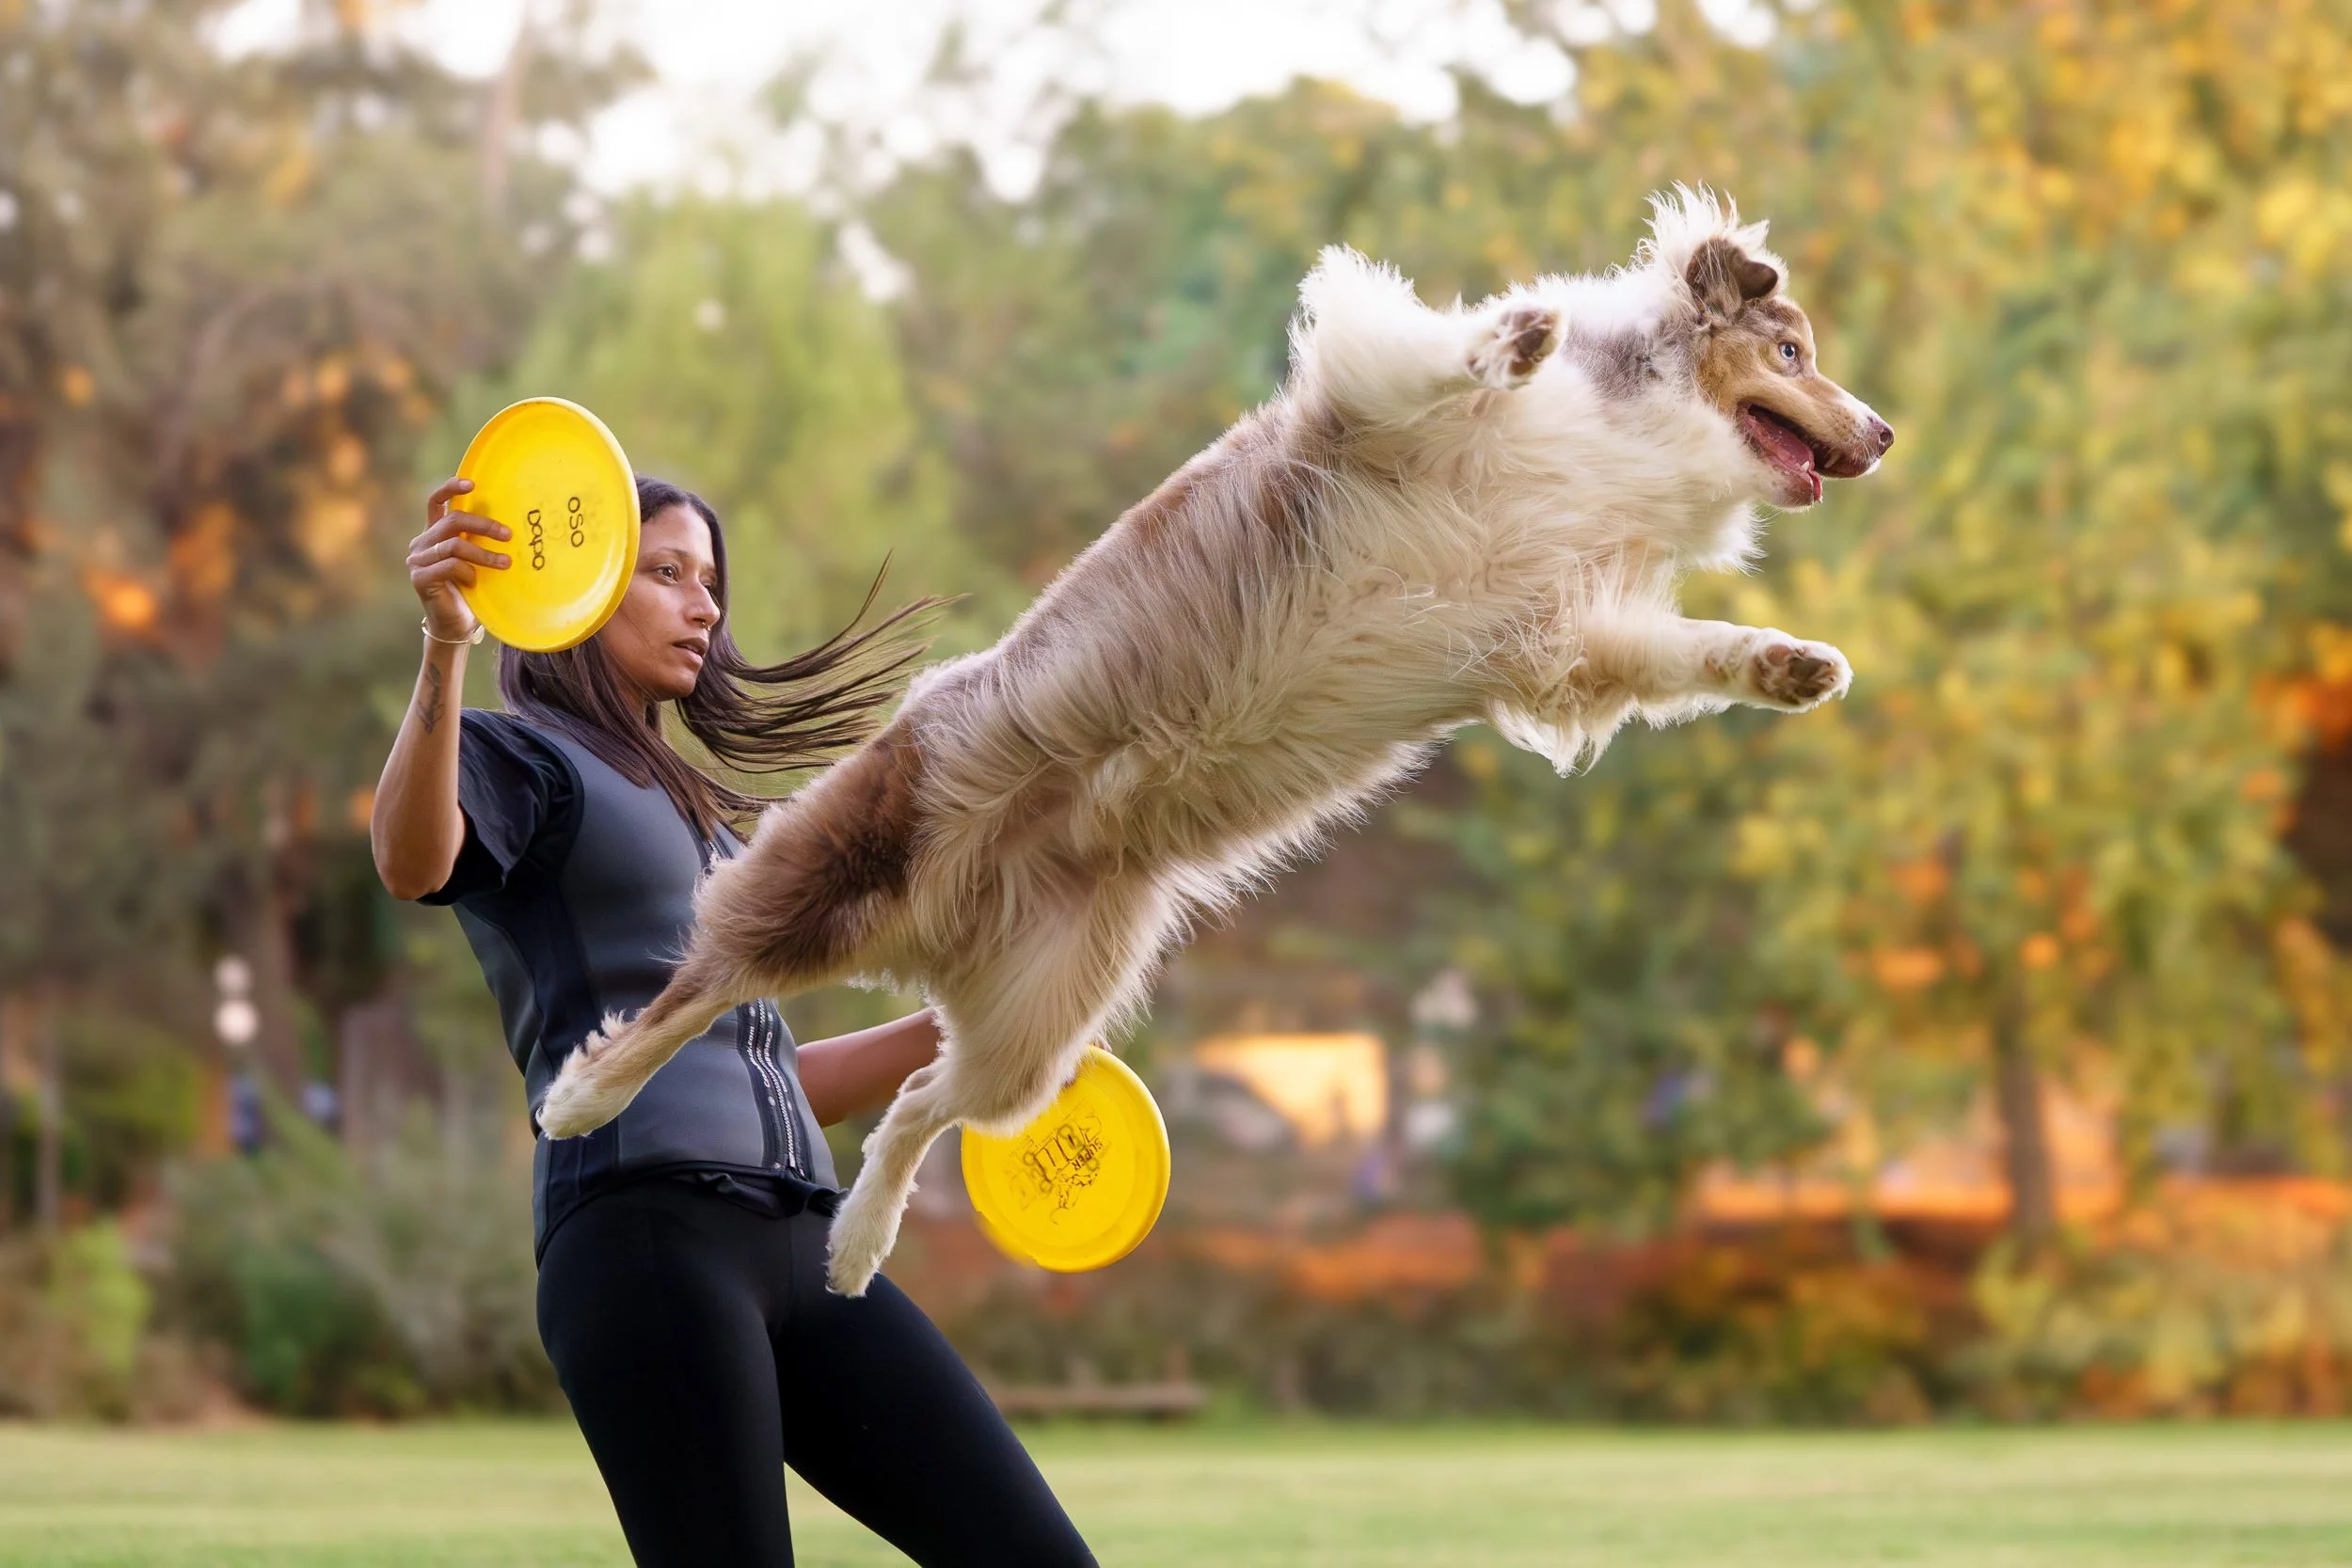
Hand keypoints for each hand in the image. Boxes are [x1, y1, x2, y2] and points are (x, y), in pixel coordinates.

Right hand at [408, 478, 510, 641]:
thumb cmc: (471, 592)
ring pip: (454, 545)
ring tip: (505, 563)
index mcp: (434, 534)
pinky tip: (476, 582)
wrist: (456, 624)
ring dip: (484, 554)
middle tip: (508, 535)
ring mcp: (417, 560)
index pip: (435, 502)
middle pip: (452, 521)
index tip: (472, 484)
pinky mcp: (420, 577)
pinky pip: (449, 565)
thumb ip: (479, 541)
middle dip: (483, 525)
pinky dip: (468, 572)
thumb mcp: (476, 561)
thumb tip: (509, 526)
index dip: (450, 488)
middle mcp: (421, 543)